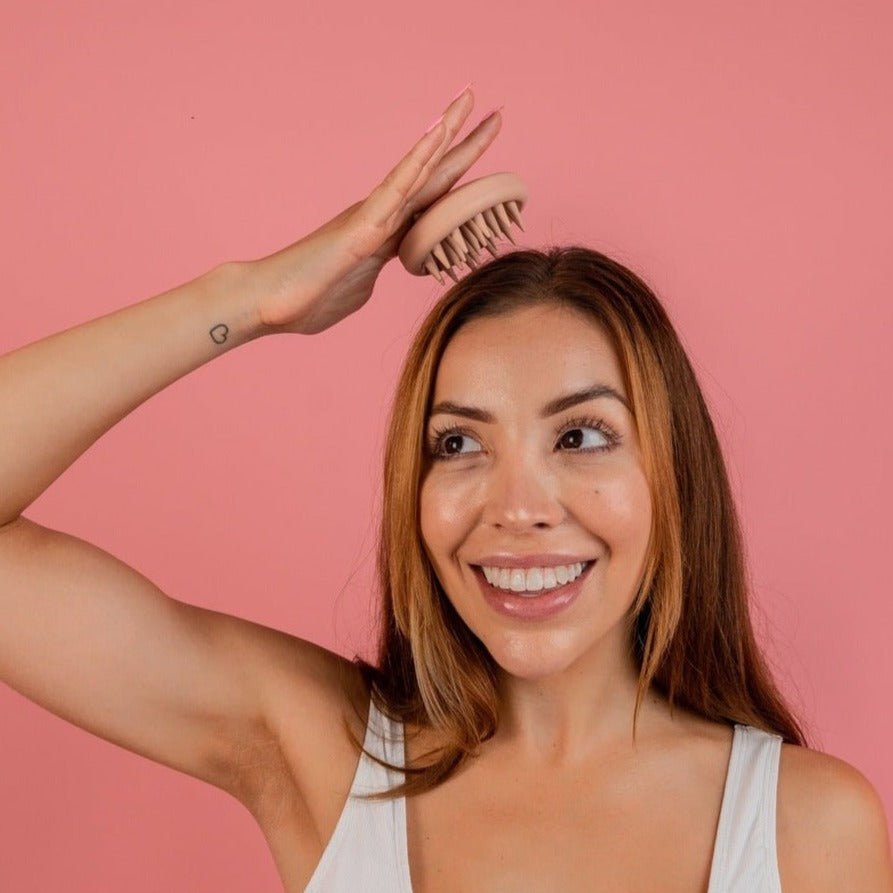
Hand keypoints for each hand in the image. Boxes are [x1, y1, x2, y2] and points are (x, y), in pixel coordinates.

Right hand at [244, 87, 501, 334]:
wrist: (267, 304)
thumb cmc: (305, 301)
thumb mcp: (356, 291)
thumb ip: (373, 276)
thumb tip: (378, 275)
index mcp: (385, 234)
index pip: (432, 202)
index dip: (460, 179)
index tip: (484, 159)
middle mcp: (380, 216)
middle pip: (432, 177)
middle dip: (465, 145)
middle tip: (495, 112)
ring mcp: (371, 218)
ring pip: (416, 171)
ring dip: (445, 135)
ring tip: (469, 101)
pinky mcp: (361, 228)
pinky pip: (396, 189)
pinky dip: (418, 161)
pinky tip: (438, 136)